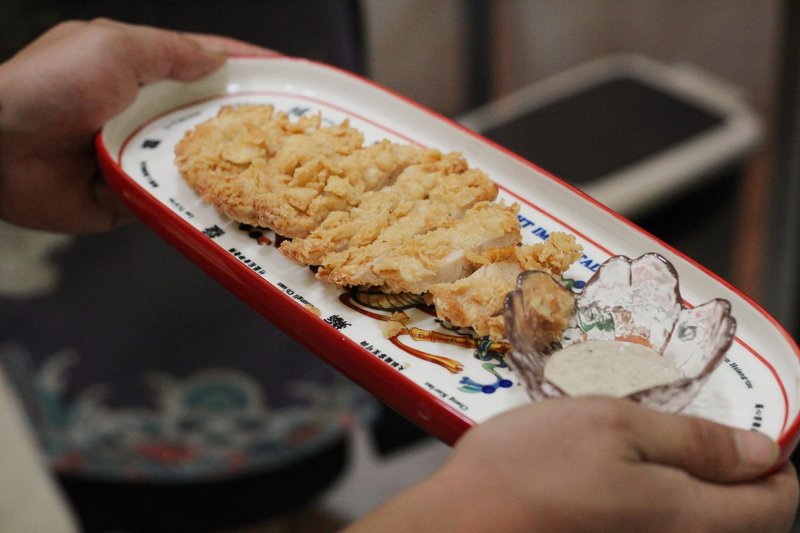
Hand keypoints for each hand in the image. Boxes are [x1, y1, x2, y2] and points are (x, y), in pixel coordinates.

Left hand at [0, 18, 275, 232]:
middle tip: (299, 138)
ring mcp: (141, 156)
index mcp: (144, 70)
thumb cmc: (50, 87)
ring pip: (199, 164)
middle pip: (211, 118)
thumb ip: (171, 52)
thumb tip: (220, 59)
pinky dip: (198, 205)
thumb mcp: (115, 48)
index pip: (209, 64)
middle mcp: (147, 112)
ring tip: (282, 179)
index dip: (251, 69)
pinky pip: (175, 202)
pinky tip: (236, 211)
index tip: (293, 79)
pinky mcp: (132, 197)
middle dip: (251, 126)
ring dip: (231, 170)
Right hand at [350, 398, 797, 531]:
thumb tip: (763, 452)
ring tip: (641, 447)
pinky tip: (611, 476)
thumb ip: (695, 440)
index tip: (747, 428)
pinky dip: (652, 500)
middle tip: (688, 428)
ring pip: (695, 522)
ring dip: (686, 483)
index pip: (780, 501)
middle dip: (729, 470)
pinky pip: (655, 527)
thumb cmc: (526, 472)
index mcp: (690, 519)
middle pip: (742, 518)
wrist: (458, 527)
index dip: (774, 458)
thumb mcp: (612, 427)